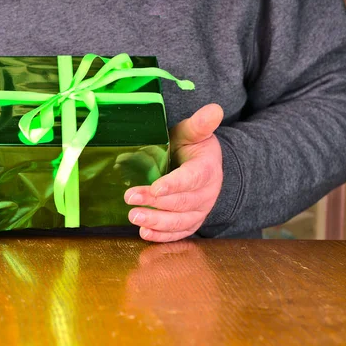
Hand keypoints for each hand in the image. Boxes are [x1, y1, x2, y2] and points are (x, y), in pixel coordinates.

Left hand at [125, 104, 223, 241]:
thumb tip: (214, 109)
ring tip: (134, 217)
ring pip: (180, 221)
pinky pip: (179, 233)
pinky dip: (163, 236)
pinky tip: (145, 234)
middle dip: (156, 203)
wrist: (200, 165)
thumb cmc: (191, 146)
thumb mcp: (194, 132)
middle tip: (131, 199)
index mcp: (207, 169)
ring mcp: (200, 210)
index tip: (155, 187)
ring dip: (156, 222)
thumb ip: (200, 123)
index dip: (174, 185)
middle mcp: (206, 193)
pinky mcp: (191, 222)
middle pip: (182, 202)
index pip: (192, 179)